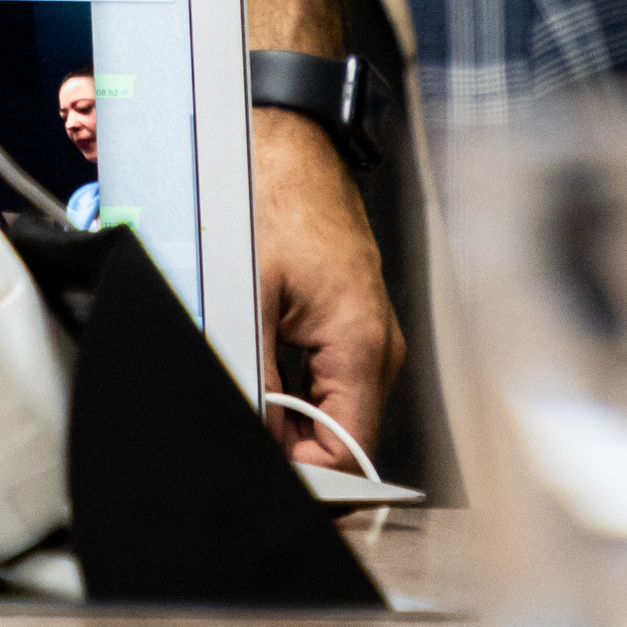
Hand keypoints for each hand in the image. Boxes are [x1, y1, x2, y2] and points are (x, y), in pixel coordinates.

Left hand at [253, 113, 402, 465]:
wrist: (291, 146)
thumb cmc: (279, 199)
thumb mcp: (252, 296)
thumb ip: (256, 377)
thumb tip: (257, 438)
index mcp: (363, 344)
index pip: (350, 454)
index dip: (307, 480)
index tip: (266, 476)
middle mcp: (379, 348)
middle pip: (344, 439)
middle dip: (295, 453)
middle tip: (247, 435)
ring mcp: (370, 337)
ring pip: (335, 413)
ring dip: (293, 423)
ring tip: (253, 399)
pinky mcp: (353, 327)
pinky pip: (330, 384)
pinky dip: (297, 394)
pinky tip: (266, 376)